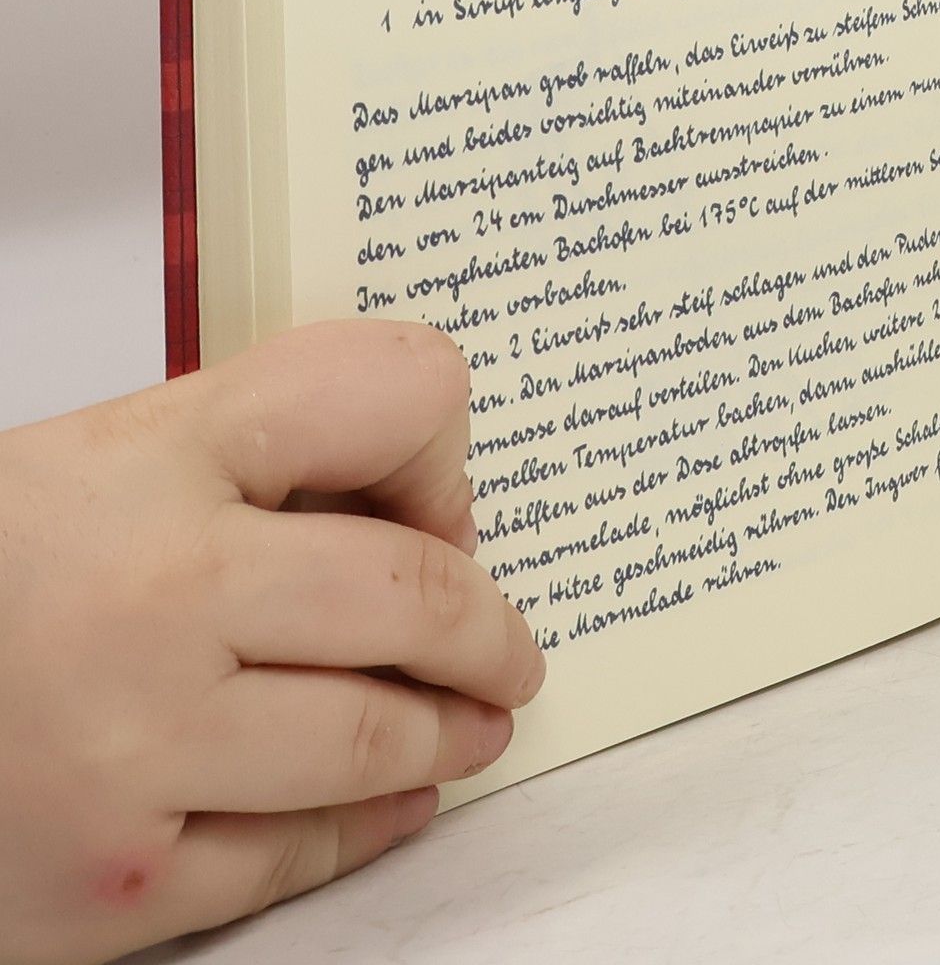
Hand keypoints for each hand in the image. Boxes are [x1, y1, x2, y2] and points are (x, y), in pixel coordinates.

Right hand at [0, 319, 544, 964]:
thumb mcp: (95, 458)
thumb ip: (248, 455)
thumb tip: (416, 507)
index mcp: (152, 459)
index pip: (382, 393)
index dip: (440, 446)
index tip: (448, 503)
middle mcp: (155, 597)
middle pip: (411, 594)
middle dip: (487, 630)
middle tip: (508, 649)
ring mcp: (133, 749)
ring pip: (372, 739)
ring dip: (449, 732)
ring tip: (474, 723)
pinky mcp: (108, 882)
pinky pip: (289, 857)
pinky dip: (364, 827)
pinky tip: (393, 801)